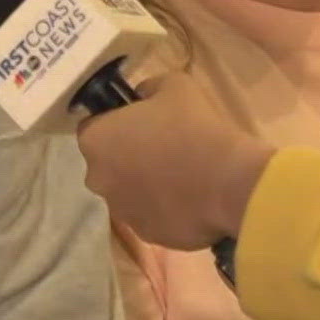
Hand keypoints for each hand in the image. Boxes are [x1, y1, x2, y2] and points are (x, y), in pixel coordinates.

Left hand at [76, 73, 275, 250]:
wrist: (226, 182)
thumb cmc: (194, 128)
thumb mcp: (173, 85)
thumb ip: (148, 88)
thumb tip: (142, 97)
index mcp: (95, 140)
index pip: (93, 127)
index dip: (115, 122)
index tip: (140, 121)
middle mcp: (98, 179)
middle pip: (106, 163)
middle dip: (126, 155)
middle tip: (161, 147)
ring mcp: (121, 211)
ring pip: (126, 192)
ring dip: (143, 184)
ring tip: (179, 175)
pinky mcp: (146, 234)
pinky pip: (149, 215)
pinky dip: (162, 208)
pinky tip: (189, 198)